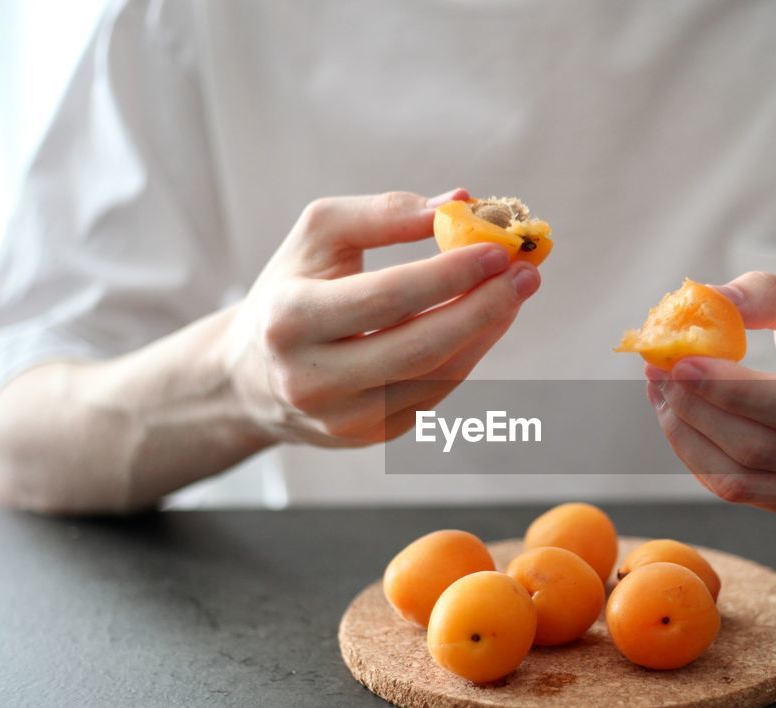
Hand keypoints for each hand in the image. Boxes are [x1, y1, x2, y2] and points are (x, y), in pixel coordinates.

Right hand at [221, 190, 540, 446]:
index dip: (450, 275)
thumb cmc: (293, 288)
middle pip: (420, 348)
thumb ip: (386, 213)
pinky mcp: (366, 437)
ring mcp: (341, 417)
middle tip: (525, 275)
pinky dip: (467, 356)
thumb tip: (459, 202)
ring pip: (435, 377)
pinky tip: (485, 323)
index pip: (387, 297)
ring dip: (485, 333)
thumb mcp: (319, 235)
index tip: (498, 250)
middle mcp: (312, 378)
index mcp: (291, 318)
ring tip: (514, 293)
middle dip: (483, 309)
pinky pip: (433, 396)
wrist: (249, 374)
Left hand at [646, 272, 775, 513]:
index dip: (729, 388)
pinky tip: (680, 418)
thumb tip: (702, 299)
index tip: (679, 360)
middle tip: (658, 368)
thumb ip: (765, 293)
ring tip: (661, 391)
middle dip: (695, 408)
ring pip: (738, 479)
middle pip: (759, 447)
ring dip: (685, 435)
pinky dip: (695, 455)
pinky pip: (734, 490)